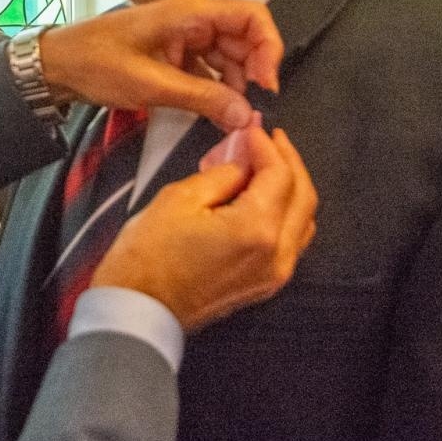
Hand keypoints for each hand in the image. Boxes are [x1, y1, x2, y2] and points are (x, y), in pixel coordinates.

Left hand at [39, 0, 281, 132]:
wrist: (58, 65)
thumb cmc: (98, 64)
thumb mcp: (152, 84)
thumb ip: (202, 98)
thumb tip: (246, 115)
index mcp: (190, 12)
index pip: (252, 16)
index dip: (268, 47)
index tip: (267, 84)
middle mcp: (193, 19)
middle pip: (244, 38)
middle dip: (253, 71)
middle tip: (250, 109)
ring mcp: (184, 35)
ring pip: (229, 56)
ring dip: (236, 84)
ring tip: (232, 116)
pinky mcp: (175, 53)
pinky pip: (208, 68)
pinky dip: (216, 88)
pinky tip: (216, 113)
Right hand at [90, 124, 316, 332]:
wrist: (138, 310)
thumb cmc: (148, 259)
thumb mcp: (179, 198)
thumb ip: (222, 173)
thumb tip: (243, 156)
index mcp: (255, 229)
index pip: (280, 173)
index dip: (267, 145)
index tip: (252, 130)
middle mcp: (275, 254)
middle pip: (303, 194)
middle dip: (288, 160)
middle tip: (268, 140)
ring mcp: (274, 274)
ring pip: (303, 218)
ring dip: (291, 187)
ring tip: (265, 166)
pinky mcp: (265, 284)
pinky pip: (291, 241)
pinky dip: (285, 213)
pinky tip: (263, 199)